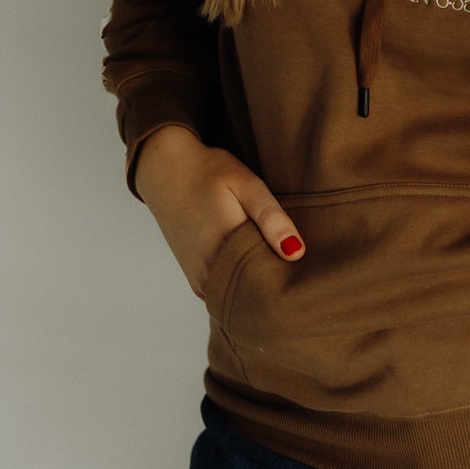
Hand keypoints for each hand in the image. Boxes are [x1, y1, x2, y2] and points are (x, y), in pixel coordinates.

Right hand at [133, 125, 305, 297]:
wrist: (166, 171)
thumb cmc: (209, 173)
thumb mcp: (246, 184)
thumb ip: (271, 217)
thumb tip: (296, 253)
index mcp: (226, 247)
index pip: (269, 282)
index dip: (290, 277)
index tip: (304, 268)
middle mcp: (209, 271)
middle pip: (255, 294)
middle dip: (276, 285)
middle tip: (294, 266)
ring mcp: (200, 279)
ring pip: (239, 297)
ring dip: (258, 286)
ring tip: (274, 263)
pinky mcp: (195, 280)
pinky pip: (225, 294)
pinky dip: (241, 286)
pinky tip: (253, 266)